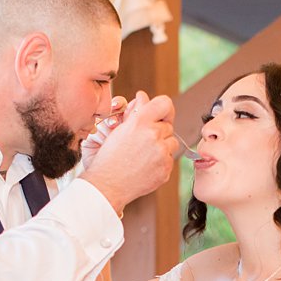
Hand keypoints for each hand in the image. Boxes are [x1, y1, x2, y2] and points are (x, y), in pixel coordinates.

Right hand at [80, 92, 177, 213]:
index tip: (160, 115)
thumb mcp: (120, 129)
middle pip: (168, 126)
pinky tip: (146, 166)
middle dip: (158, 132)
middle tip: (143, 142)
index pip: (165, 104)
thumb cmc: (110, 156)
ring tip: (145, 154)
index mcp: (141, 121)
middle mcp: (153, 135)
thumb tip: (143, 96)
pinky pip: (170, 160)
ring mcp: (161, 153)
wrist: (107, 184)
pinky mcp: (166, 169)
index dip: (163, 109)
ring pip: (172, 143)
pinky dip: (161, 162)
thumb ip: (136, 111)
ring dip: (162, 146)